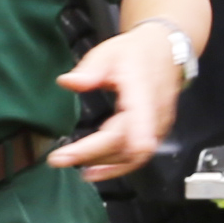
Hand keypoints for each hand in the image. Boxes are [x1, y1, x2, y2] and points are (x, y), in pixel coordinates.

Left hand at [48, 30, 185, 177]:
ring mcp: (158, 126)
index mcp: (142, 89)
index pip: (139, 116)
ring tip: (74, 167)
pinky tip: (96, 171)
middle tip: (59, 159)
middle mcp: (154, 113)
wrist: (164, 51)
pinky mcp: (155, 134)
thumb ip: (89, 69)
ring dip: (104, 166)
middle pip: (127, 142)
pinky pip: (138, 157)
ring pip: (134, 156)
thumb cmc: (135, 53)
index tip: (114, 150)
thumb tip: (67, 82)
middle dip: (93, 154)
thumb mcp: (109, 52)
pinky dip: (116, 167)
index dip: (131, 135)